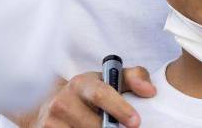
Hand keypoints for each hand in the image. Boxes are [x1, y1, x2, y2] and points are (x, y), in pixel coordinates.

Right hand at [30, 67, 154, 127]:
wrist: (51, 105)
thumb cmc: (89, 93)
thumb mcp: (108, 80)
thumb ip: (133, 78)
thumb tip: (150, 91)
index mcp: (81, 83)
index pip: (101, 94)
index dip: (120, 109)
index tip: (136, 122)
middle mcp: (63, 100)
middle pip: (93, 124)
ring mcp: (51, 122)